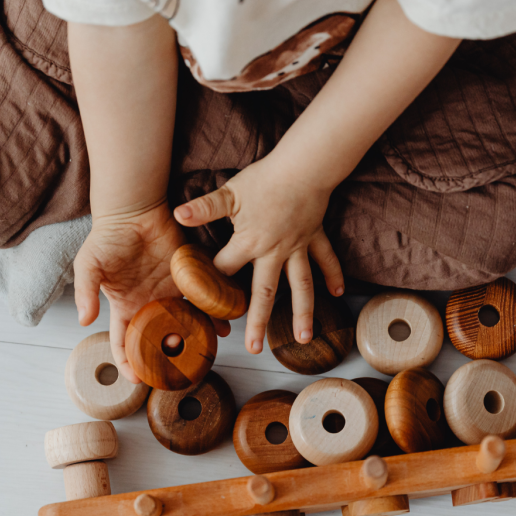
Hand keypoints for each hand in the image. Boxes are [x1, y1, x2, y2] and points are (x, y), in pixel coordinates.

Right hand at [73, 202, 229, 382]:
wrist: (134, 210)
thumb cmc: (108, 237)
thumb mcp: (88, 265)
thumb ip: (85, 292)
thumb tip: (85, 321)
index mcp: (125, 307)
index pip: (124, 342)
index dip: (128, 362)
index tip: (138, 379)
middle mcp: (149, 305)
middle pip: (159, 340)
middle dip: (167, 358)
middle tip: (178, 374)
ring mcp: (170, 293)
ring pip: (184, 323)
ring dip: (194, 339)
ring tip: (205, 353)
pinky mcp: (188, 279)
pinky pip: (201, 300)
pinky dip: (211, 313)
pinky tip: (220, 325)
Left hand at [175, 156, 344, 354]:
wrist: (303, 167)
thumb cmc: (265, 179)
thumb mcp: (229, 193)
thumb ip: (205, 208)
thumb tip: (178, 215)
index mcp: (249, 243)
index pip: (225, 270)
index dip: (210, 286)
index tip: (201, 307)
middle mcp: (274, 252)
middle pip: (265, 292)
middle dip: (258, 321)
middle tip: (253, 348)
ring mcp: (298, 248)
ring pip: (301, 286)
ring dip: (304, 312)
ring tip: (303, 339)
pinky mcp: (314, 238)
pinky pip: (326, 260)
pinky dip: (333, 276)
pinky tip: (336, 295)